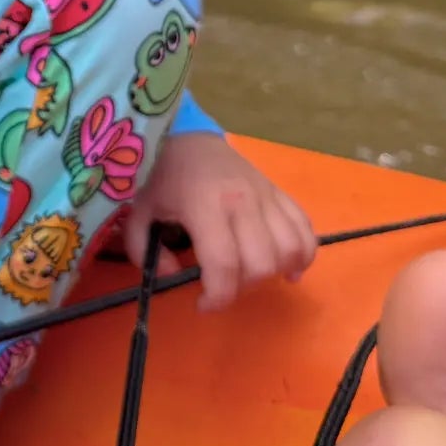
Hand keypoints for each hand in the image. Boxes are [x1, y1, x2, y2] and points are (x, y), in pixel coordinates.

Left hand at [122, 133, 317, 311]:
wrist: (193, 139)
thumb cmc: (166, 178)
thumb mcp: (139, 212)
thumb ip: (142, 250)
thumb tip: (174, 276)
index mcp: (204, 205)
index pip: (224, 264)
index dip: (217, 297)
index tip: (203, 306)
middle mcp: (242, 201)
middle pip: (260, 264)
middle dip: (241, 288)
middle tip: (222, 284)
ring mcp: (267, 196)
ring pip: (290, 250)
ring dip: (273, 274)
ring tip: (250, 276)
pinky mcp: (281, 195)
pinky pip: (306, 231)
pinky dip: (303, 256)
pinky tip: (286, 269)